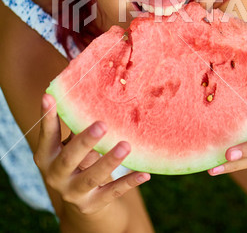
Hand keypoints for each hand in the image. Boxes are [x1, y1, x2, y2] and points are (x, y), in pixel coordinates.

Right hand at [34, 94, 150, 214]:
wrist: (79, 201)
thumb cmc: (77, 159)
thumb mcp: (70, 145)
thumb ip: (76, 127)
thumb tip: (92, 97)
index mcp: (46, 156)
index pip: (47, 135)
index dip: (47, 117)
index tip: (49, 96)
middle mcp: (55, 176)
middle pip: (68, 159)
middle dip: (85, 142)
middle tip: (102, 125)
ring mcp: (73, 192)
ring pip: (92, 177)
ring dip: (109, 161)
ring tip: (126, 146)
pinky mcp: (92, 204)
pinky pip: (112, 192)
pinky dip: (128, 183)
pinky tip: (144, 174)